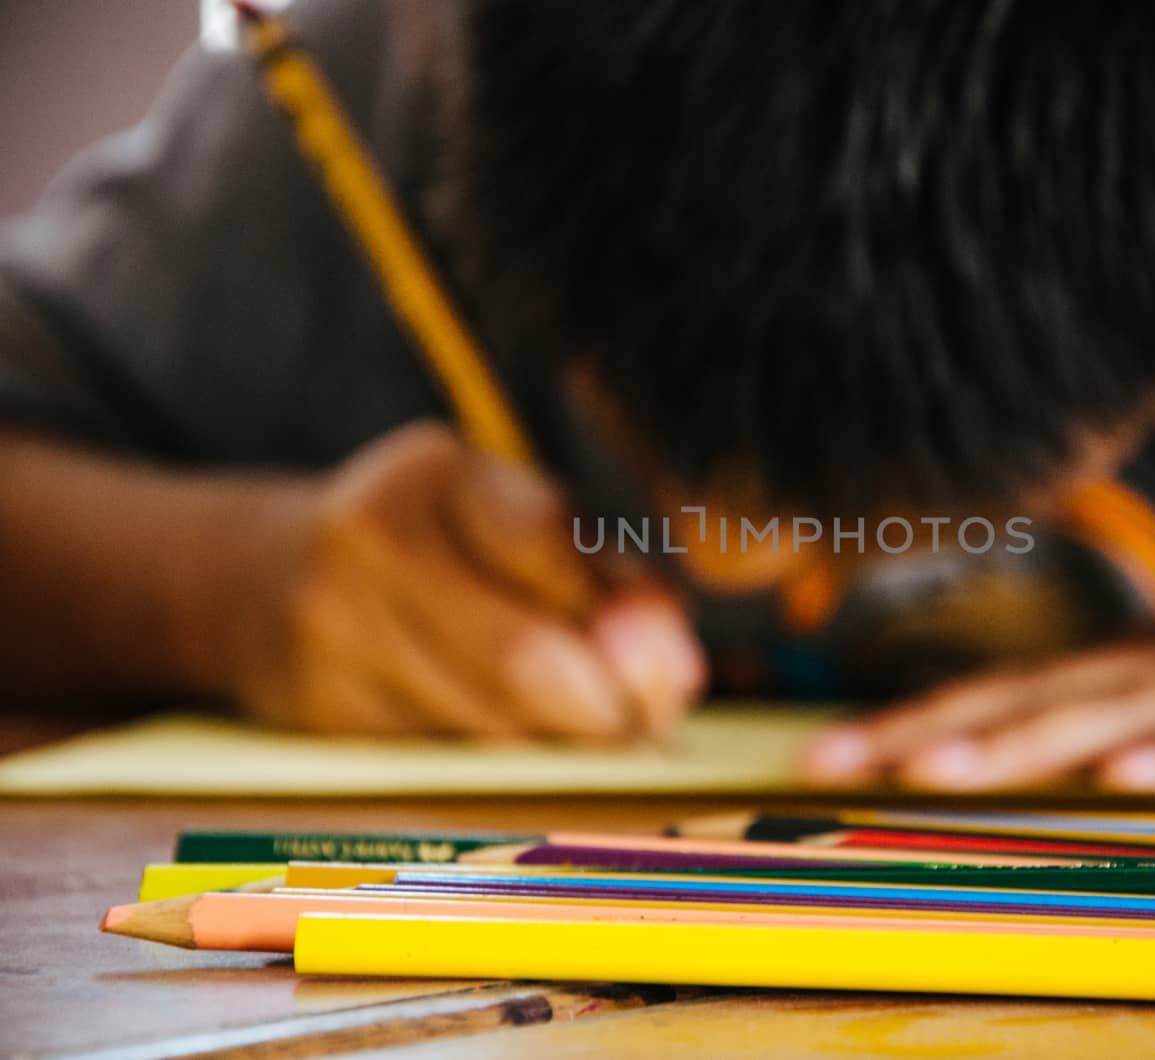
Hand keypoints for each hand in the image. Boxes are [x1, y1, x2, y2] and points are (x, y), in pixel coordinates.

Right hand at [217, 422, 704, 738]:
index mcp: (436, 472)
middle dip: (601, 708)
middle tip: (644, 730)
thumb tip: (671, 673)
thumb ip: (608, 583)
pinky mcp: (317, 708)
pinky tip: (506, 736)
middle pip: (516, 654)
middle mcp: (368, 537)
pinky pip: (443, 755)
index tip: (673, 679)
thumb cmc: (440, 547)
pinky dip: (495, 758)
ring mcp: (329, 627)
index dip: (622, 627)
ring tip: (581, 728)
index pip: (548, 552)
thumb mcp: (520, 525)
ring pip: (484, 721)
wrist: (264, 580)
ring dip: (554, 741)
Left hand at [802, 517, 1154, 789]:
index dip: (923, 715)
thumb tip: (1096, 731)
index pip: (1022, 688)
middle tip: (819, 766)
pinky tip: (1126, 782)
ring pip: (1116, 718)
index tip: (832, 744)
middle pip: (1036, 700)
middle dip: (923, 735)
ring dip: (1018, 746)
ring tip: (925, 773)